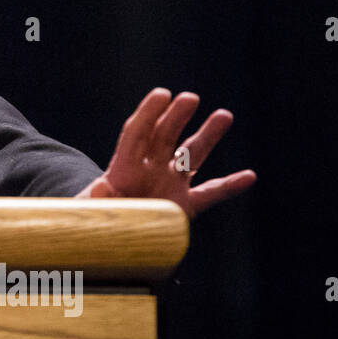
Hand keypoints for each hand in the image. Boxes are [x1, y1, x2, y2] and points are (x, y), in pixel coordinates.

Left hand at [76, 88, 255, 218]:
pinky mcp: (183, 207)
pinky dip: (229, 186)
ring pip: (191, 156)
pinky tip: (249, 176)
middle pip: (164, 137)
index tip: (162, 94)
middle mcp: (149, 170)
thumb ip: (95, 200)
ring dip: (207, 136)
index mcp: (123, 169)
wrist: (109, 243)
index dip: (148, 114)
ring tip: (224, 115)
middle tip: (189, 98)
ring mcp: (169, 186)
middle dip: (176, 117)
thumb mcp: (88, 211)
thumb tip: (100, 187)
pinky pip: (209, 194)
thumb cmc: (94, 222)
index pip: (136, 134)